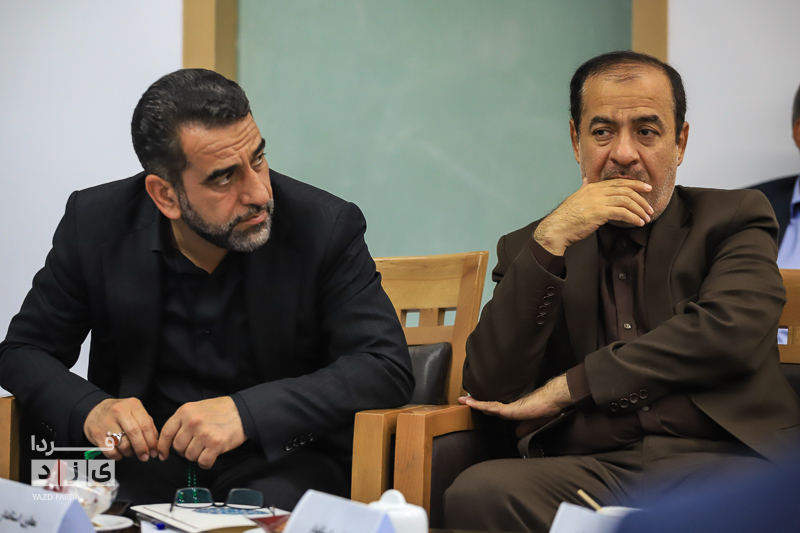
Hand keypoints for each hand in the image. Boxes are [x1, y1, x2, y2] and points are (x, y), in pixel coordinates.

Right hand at [84, 398, 158, 460]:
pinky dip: (118, 456)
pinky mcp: (97, 434)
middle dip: (142, 448)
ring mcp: (107, 422)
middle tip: (145, 456)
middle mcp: (119, 411)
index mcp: (133, 405)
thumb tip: (155, 443)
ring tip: (131, 452)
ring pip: (123, 444)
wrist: (95, 410)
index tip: (154, 451)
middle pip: (134, 433)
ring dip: (130, 453)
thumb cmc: (120, 413)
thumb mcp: (135, 412)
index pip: (145, 425)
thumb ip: (147, 424)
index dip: (152, 441)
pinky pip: (111, 451)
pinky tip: (120, 453)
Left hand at [157, 396, 246, 468]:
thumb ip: (183, 421)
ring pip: (190, 456)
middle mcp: (192, 422)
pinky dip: (206, 462)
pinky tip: (212, 455)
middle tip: (196, 445)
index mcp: (185, 411)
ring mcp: (204, 433)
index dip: (163, 447)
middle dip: (185, 450)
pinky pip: (203, 462)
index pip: (166, 433)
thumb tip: (170, 442)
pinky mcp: (215, 444)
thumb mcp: (197, 408)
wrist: (243, 410)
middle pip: (178, 447)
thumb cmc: (221, 410)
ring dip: (197, 456)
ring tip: (207, 447)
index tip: (163, 454)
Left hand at [459, 375, 572, 436]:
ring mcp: (508, 407)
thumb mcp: (535, 422)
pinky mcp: (510, 409)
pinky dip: (481, 406)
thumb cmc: (546, 408)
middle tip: (463, 401)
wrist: (553, 401)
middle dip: (475, 403)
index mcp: (513, 410)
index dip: (484, 407)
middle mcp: (508, 407)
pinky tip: (472, 404)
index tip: (473, 405)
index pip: (495, 409)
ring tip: (462, 400)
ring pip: (487, 405)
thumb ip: (526, 427)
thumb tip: (517, 433)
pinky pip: (492, 407)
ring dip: (474, 403)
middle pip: (488, 406)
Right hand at [534, 178, 653, 254]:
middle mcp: (596, 191)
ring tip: (646, 218)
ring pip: (626, 201)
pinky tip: (638, 223)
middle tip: (650, 207)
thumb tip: (587, 179)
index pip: (619, 182)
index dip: (635, 184)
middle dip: (641, 198)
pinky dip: (633, 218)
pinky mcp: (599, 213)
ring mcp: (598, 201)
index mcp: (592, 187)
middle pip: (625, 190)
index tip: (647, 188)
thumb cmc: (567, 217)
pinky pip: (622, 213)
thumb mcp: (576, 197)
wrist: (557, 228)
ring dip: (639, 210)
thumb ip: (584, 187)